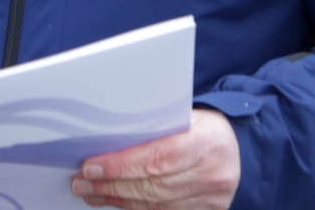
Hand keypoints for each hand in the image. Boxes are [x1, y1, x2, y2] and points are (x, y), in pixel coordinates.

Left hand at [70, 109, 238, 209]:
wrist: (232, 146)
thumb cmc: (202, 126)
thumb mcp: (186, 114)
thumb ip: (155, 125)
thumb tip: (108, 136)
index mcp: (209, 141)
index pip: (159, 157)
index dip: (121, 165)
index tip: (91, 165)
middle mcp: (214, 174)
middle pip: (153, 184)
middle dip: (111, 183)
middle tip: (82, 180)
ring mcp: (211, 198)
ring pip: (154, 203)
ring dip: (116, 198)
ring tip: (90, 191)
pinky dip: (133, 207)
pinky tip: (113, 200)